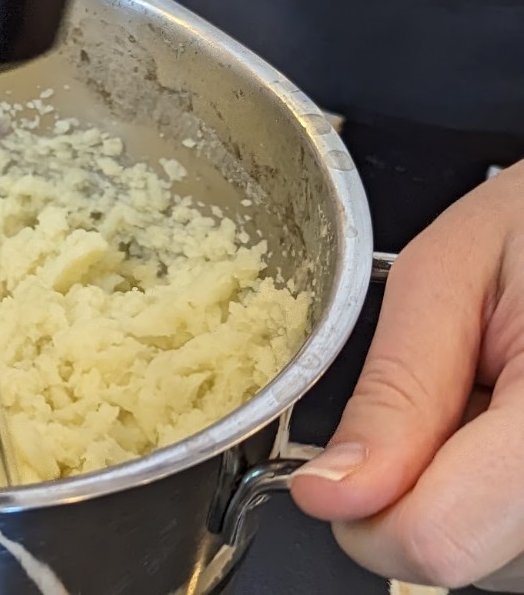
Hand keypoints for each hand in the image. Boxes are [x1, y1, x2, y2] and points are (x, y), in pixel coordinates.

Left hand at [293, 161, 523, 589]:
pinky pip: (519, 535)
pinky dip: (489, 488)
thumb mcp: (449, 274)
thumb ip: (395, 391)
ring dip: (456, 491)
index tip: (337, 472)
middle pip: (460, 557)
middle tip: (443, 396)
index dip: (362, 513)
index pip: (435, 540)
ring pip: (490, 558)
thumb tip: (329, 492)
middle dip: (410, 491)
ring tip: (485, 396)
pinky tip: (503, 416)